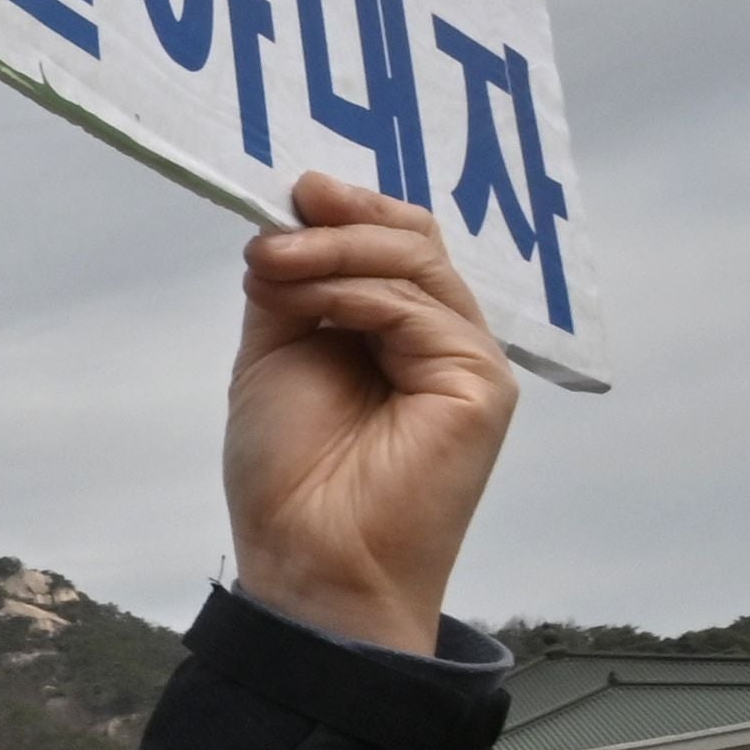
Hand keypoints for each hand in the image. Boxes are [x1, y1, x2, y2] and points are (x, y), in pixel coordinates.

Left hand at [222, 172, 516, 654]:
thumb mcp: (276, 354)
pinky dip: (352, 293)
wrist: (306, 558)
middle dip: (342, 220)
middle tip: (280, 216)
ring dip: (333, 252)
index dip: (348, 212)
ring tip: (270, 261)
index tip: (290, 191)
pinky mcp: (480, 385)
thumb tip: (286, 221)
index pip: (395, 246)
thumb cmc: (291, 477)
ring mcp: (469, 362)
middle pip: (413, 243)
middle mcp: (444, 342)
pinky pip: (417, 310)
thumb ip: (291, 287)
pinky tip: (303, 299)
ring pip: (415, 264)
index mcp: (401, 334)